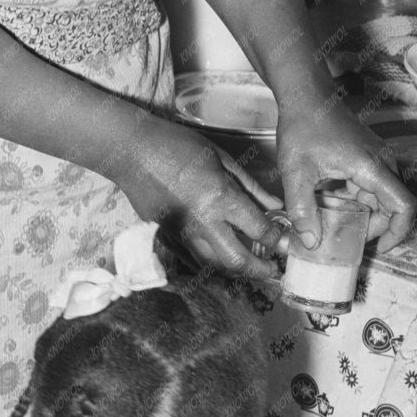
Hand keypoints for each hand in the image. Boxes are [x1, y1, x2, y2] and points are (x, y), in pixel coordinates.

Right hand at [117, 116, 284, 278]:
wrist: (131, 151)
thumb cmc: (178, 146)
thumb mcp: (222, 159)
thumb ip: (251, 187)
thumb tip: (275, 206)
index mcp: (219, 198)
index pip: (258, 230)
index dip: (277, 240)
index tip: (286, 242)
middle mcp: (201, 222)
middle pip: (237, 261)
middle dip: (260, 270)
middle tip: (273, 270)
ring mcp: (181, 233)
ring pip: (213, 265)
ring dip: (236, 270)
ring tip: (251, 267)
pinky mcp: (167, 235)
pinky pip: (194, 255)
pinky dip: (211, 259)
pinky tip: (222, 255)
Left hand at [275, 97, 416, 253]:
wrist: (306, 96)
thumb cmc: (304, 126)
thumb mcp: (296, 172)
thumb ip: (302, 209)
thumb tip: (310, 242)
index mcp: (372, 167)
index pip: (403, 206)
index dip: (397, 232)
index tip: (379, 248)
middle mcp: (382, 163)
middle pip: (392, 206)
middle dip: (373, 228)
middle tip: (347, 240)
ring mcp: (377, 159)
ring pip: (380, 198)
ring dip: (362, 214)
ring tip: (335, 224)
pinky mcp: (368, 158)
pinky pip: (370, 187)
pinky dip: (356, 201)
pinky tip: (331, 204)